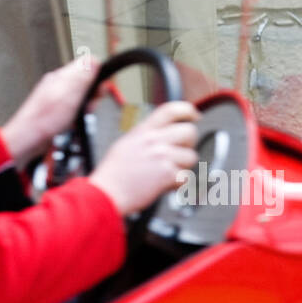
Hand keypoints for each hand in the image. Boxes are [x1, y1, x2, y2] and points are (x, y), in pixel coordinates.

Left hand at [1, 57, 99, 168]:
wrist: (28, 139)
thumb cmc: (43, 119)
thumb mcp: (68, 94)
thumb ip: (81, 76)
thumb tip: (93, 60)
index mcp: (61, 76)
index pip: (86, 65)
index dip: (97, 78)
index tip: (98, 91)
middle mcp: (58, 84)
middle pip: (85, 83)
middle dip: (91, 96)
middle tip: (86, 106)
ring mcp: (57, 97)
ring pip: (81, 97)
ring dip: (84, 108)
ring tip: (77, 116)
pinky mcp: (56, 110)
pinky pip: (74, 109)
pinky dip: (76, 116)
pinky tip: (71, 122)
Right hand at [89, 101, 198, 215]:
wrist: (107, 193)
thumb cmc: (114, 173)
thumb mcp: (126, 142)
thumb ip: (147, 135)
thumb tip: (165, 134)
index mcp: (144, 130)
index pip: (171, 109)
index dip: (188, 110)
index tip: (194, 115)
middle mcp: (154, 140)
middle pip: (189, 132)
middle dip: (188, 144)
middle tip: (178, 154)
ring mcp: (162, 156)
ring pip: (191, 156)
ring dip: (182, 167)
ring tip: (166, 173)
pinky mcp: (167, 174)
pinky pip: (186, 177)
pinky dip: (178, 184)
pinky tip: (164, 184)